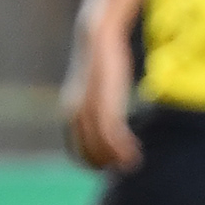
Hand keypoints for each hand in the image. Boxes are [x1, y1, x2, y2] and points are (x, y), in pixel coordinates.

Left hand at [63, 22, 140, 169]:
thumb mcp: (94, 88)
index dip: (92, 161)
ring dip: (116, 157)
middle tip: (126, 166)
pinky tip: (134, 152)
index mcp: (70, 112)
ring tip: (133, 162)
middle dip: (106, 162)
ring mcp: (89, 107)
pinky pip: (111, 131)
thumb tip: (107, 120)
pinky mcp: (104, 99)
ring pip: (100, 144)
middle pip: (87, 150)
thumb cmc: (99, 63)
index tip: (111, 165)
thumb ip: (97, 105)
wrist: (96, 38)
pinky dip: (122, 146)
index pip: (75, 150)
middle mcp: (74, 112)